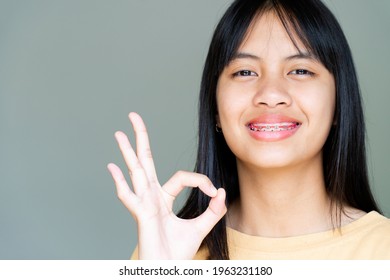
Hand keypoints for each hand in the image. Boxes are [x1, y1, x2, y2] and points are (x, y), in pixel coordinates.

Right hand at [107, 112, 226, 258]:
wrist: (167, 268)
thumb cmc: (178, 251)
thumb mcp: (201, 227)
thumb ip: (213, 210)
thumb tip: (221, 192)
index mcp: (163, 197)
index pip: (181, 176)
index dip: (200, 180)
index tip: (213, 191)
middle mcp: (151, 196)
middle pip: (145, 162)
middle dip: (140, 138)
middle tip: (133, 117)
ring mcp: (144, 204)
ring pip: (135, 173)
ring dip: (127, 153)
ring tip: (119, 134)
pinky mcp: (141, 216)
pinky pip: (129, 198)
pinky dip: (120, 183)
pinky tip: (112, 168)